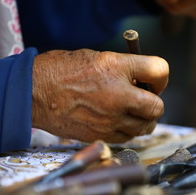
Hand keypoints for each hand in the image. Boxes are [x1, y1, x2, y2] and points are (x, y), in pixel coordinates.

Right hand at [32, 49, 168, 142]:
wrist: (35, 93)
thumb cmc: (64, 71)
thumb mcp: (99, 57)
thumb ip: (127, 69)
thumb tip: (147, 83)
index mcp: (117, 68)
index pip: (160, 70)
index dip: (160, 78)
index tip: (153, 83)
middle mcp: (118, 95)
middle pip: (157, 107)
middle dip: (154, 104)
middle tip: (144, 100)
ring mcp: (110, 119)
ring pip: (145, 127)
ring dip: (143, 120)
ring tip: (131, 112)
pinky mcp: (102, 135)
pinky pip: (128, 137)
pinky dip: (128, 130)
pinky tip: (118, 121)